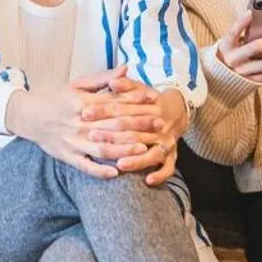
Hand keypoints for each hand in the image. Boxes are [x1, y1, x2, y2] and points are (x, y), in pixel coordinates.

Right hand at [5, 73, 148, 177]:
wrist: (30, 117)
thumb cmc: (58, 99)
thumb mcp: (78, 85)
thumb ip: (103, 78)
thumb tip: (126, 68)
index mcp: (82, 103)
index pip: (114, 103)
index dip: (136, 102)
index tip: (154, 102)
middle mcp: (79, 123)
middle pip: (113, 126)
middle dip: (138, 126)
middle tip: (159, 126)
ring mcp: (73, 141)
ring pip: (101, 148)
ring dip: (123, 149)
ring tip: (143, 149)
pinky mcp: (67, 156)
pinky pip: (85, 166)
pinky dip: (99, 171)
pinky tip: (116, 173)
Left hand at [82, 72, 186, 186]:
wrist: (176, 111)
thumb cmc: (147, 101)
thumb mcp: (137, 89)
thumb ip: (125, 85)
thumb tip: (114, 80)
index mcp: (148, 107)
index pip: (122, 108)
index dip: (102, 109)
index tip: (84, 112)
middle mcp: (158, 125)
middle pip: (134, 132)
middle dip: (112, 136)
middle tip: (92, 137)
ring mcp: (166, 141)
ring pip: (152, 153)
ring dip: (137, 160)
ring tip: (120, 164)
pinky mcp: (172, 155)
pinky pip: (168, 167)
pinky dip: (160, 175)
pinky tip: (148, 181)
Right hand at [216, 11, 261, 83]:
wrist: (218, 78)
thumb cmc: (230, 54)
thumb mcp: (231, 43)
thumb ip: (244, 35)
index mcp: (226, 46)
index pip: (232, 32)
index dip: (240, 23)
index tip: (250, 13)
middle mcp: (232, 59)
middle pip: (256, 47)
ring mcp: (241, 72)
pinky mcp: (248, 82)